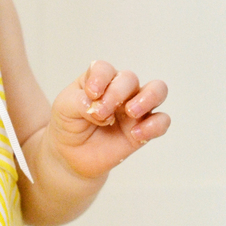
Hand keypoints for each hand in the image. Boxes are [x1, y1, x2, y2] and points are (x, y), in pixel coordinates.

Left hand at [48, 60, 169, 181]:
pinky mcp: (145, 129)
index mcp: (98, 80)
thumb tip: (99, 105)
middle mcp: (119, 90)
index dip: (100, 78)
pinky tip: (135, 134)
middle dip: (116, 93)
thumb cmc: (69, 125)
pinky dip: (154, 125)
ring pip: (157, 90)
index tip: (91, 94)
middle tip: (102, 112)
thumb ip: (79, 102)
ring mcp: (135, 108)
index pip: (104, 69)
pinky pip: (162, 121)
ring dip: (147, 98)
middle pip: (129, 78)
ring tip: (131, 112)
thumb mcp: (64, 109)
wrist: (72, 156)